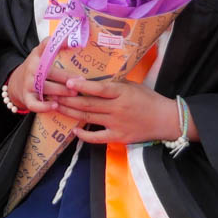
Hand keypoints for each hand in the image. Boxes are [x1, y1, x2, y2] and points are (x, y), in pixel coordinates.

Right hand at [6, 42, 77, 113]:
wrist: (15, 84)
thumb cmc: (35, 68)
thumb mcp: (40, 54)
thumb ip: (54, 47)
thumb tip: (75, 41)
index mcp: (37, 56)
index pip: (46, 46)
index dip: (60, 43)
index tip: (73, 42)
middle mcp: (32, 69)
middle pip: (51, 72)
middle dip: (67, 77)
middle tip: (82, 80)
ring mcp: (29, 84)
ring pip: (46, 88)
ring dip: (61, 92)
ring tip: (75, 94)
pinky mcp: (27, 98)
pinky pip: (35, 104)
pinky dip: (45, 106)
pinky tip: (55, 105)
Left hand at [61, 78, 184, 144]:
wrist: (166, 120)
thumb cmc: (148, 99)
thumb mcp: (133, 86)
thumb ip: (114, 84)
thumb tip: (93, 79)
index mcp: (122, 93)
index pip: (100, 89)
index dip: (83, 86)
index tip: (67, 82)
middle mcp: (118, 109)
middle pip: (88, 104)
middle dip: (68, 99)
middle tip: (52, 95)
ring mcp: (117, 124)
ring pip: (88, 118)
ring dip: (71, 113)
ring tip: (56, 107)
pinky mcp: (118, 138)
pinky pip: (97, 138)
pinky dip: (84, 135)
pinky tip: (74, 131)